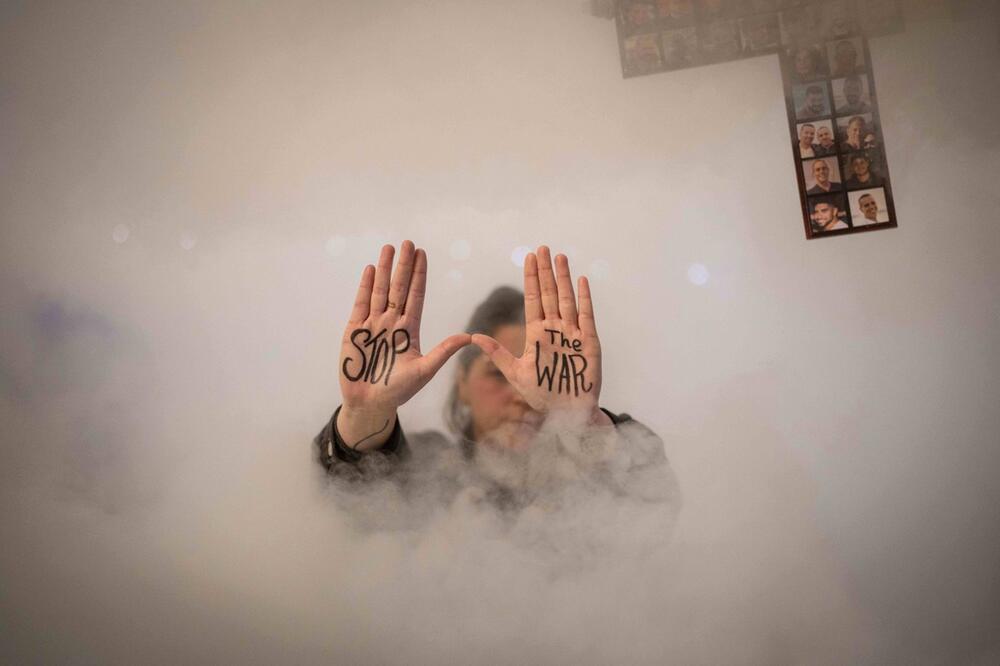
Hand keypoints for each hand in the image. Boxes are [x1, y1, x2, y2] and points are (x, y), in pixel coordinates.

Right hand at [338, 241, 469, 446]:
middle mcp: (392, 322)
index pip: (416, 296)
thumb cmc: (398, 390)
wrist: (370, 404)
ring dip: (386, 270)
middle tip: (409, 243)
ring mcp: (373, 324)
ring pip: (380, 291)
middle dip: (404, 266)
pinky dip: (366, 287)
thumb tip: (469, 337)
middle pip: (399, 288)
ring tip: (390, 248)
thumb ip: (443, 352)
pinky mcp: (355, 330)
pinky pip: (361, 304)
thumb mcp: (424, 370)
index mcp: (409, 329)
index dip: (419, 276)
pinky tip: (372, 270)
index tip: (423, 255)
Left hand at [471, 246, 606, 424]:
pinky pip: (586, 315)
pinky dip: (584, 298)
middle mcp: (555, 328)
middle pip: (549, 293)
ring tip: (559, 257)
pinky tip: (580, 280)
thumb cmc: (542, 394)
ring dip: (563, 278)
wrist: (567, 413)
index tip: (528, 257)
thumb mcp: (515, 373)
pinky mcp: (588, 341)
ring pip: (566, 299)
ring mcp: (572, 333)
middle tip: (542, 247)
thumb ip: (497, 353)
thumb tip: (473, 336)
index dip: (531, 278)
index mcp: (538, 333)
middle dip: (545, 271)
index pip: (533, 299)